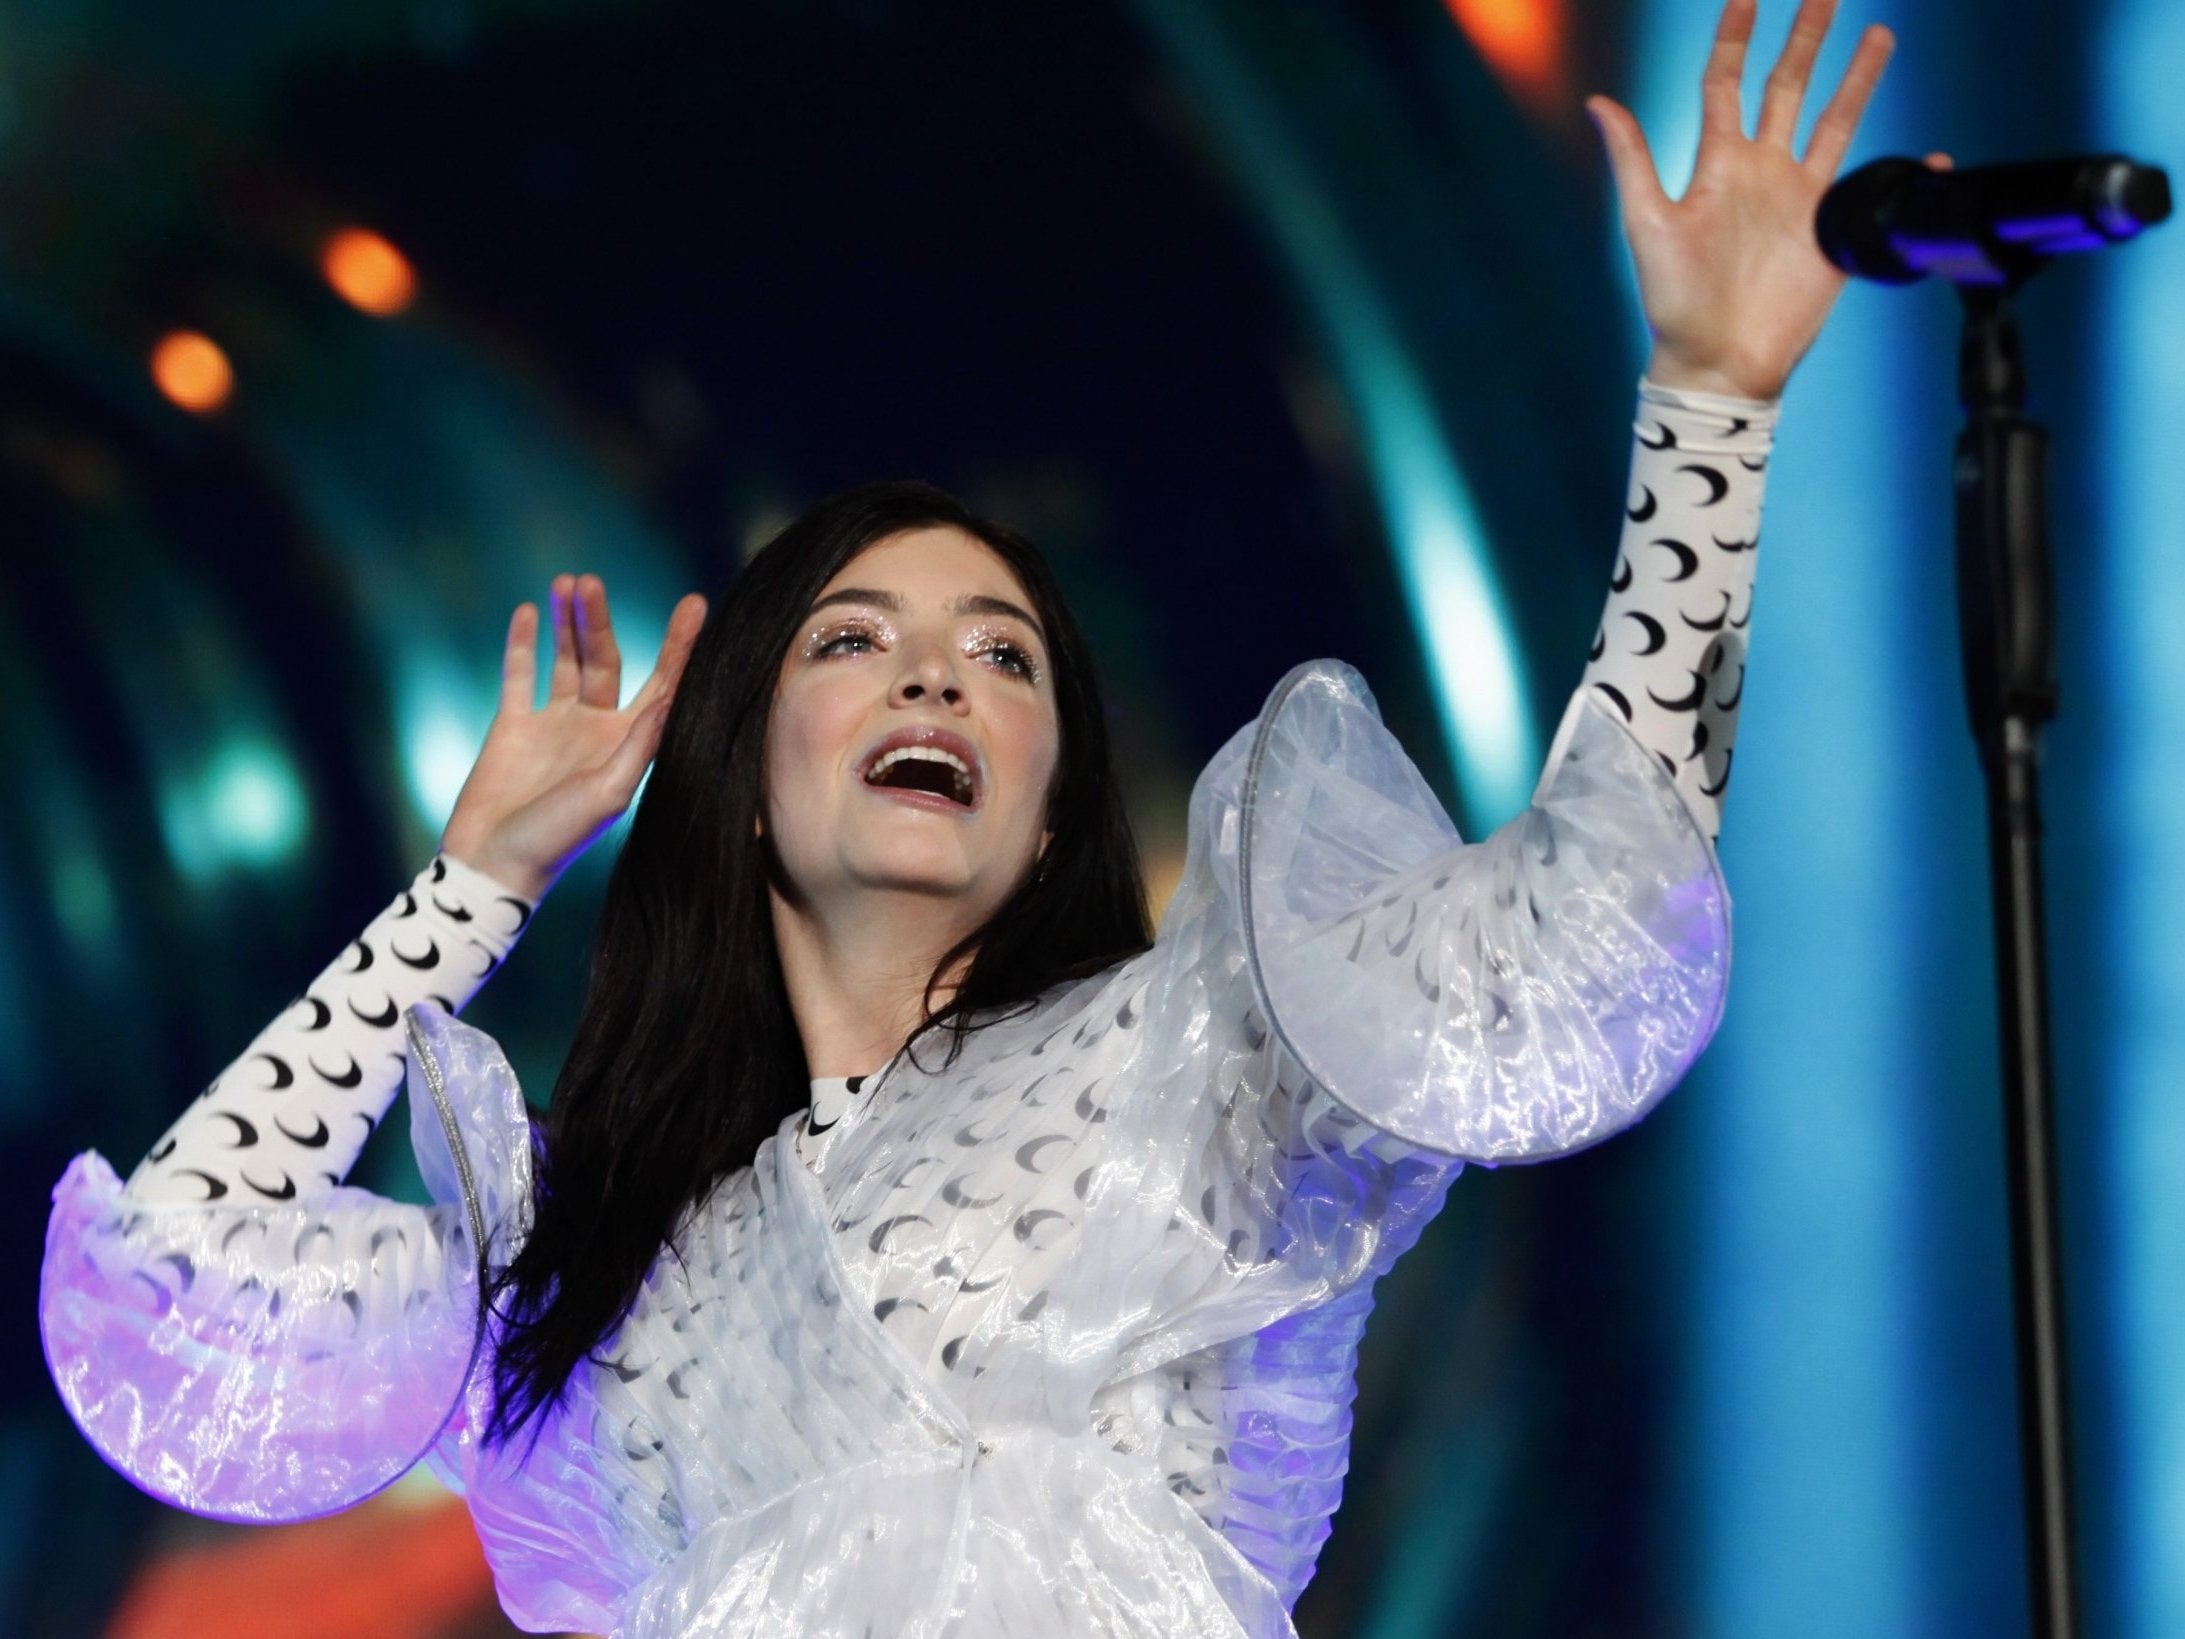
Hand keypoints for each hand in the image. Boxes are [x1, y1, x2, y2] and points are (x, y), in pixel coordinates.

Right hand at [439, 574, 707, 901]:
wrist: (493, 864)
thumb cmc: (557, 839)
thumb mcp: (607, 792)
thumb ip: (639, 745)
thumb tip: (673, 697)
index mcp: (629, 744)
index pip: (663, 684)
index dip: (680, 645)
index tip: (695, 602)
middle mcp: (596, 729)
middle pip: (607, 660)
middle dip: (599, 621)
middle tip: (591, 582)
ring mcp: (555, 726)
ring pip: (566, 660)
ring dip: (567, 622)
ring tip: (569, 582)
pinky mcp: (514, 727)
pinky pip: (521, 675)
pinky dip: (524, 643)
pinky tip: (530, 609)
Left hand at [1587, 0, 1943, 401]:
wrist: (1718, 361)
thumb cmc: (1675, 302)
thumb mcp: (1646, 224)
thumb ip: (1632, 160)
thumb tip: (1597, 102)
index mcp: (1717, 164)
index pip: (1725, 83)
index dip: (1734, 38)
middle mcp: (1761, 171)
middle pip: (1787, 86)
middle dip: (1805, 38)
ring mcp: (1800, 198)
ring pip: (1834, 121)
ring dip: (1857, 78)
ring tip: (1879, 33)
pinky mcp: (1832, 230)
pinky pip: (1872, 187)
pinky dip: (1904, 170)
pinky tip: (1929, 154)